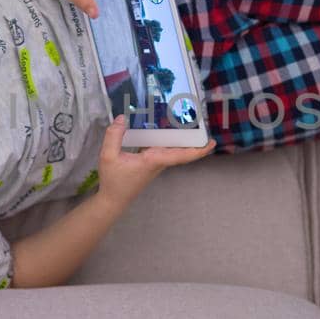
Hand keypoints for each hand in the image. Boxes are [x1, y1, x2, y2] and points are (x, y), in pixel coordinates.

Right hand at [94, 115, 217, 207]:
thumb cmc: (113, 181)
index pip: (180, 155)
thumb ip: (113, 136)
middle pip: (182, 150)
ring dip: (183, 139)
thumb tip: (121, 118)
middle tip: (203, 123)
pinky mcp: (150, 163)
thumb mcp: (108, 157)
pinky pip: (165, 150)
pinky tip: (166, 130)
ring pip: (174, 150)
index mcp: (153, 160)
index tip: (211, 143)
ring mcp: (156, 164)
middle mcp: (158, 162)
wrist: (113, 200)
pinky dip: (170, 141)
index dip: (198, 150)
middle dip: (195, 139)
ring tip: (189, 122)